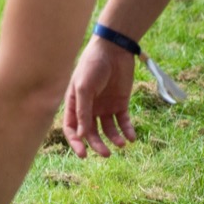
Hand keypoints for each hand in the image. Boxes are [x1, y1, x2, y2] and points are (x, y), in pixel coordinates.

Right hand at [62, 39, 137, 157]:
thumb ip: (84, 111)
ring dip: (114, 139)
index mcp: (75, 103)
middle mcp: (90, 108)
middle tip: (106, 154)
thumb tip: (82, 135)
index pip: (73, 128)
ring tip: (121, 144)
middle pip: (91, 133)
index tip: (84, 154)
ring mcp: (105, 106)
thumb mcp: (84, 88)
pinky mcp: (121, 103)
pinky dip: (127, 131)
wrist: (114, 49)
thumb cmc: (92, 65)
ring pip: (108, 130)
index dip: (76, 142)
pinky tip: (131, 137)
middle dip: (97, 144)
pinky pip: (123, 122)